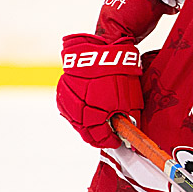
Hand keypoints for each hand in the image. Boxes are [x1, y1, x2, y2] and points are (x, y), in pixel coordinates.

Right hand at [56, 33, 142, 148]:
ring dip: (87, 126)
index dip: (110, 142)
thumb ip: (128, 122)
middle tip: (109, 136)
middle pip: (85, 133)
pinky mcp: (62, 91)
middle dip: (98, 136)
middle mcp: (77, 110)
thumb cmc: (119, 74)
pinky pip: (69, 109)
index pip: (100, 138)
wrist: (103, 49)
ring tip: (100, 123)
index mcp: (94, 113)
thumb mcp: (130, 101)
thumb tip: (129, 137)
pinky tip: (88, 112)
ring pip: (75, 122)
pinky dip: (79, 114)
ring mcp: (67, 100)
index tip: (118, 142)